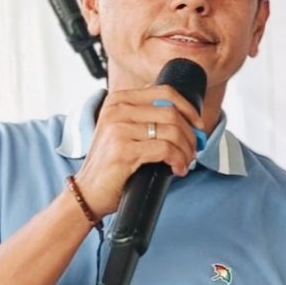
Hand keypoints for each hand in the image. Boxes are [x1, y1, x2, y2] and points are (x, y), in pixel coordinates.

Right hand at [73, 85, 202, 218]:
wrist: (87, 193)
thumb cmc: (110, 165)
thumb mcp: (123, 131)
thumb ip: (144, 117)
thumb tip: (186, 118)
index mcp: (118, 100)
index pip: (165, 91)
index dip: (188, 108)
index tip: (197, 125)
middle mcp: (117, 109)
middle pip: (172, 112)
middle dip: (190, 134)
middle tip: (193, 150)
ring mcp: (119, 128)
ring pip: (172, 131)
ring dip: (186, 149)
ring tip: (185, 162)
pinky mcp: (124, 149)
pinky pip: (166, 149)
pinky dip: (178, 160)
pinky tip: (177, 169)